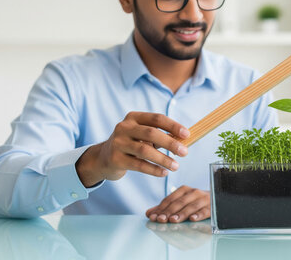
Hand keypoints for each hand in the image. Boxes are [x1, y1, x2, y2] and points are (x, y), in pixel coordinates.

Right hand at [75, 112, 189, 186]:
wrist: (103, 159)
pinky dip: (153, 169)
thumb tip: (184, 140)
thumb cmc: (131, 145)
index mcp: (133, 117)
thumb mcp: (143, 136)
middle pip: (152, 133)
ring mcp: (117, 143)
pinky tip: (163, 172)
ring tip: (175, 166)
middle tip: (184, 152)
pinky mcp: (115, 159)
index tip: (187, 134)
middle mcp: (124, 127)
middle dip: (170, 143)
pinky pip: (138, 165)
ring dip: (163, 159)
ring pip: (145, 150)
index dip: (173, 126)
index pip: (156, 118)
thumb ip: (160, 136)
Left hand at [146, 186, 210, 222]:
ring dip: (182, 213)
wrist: (218, 199)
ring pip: (191, 206)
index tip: (153, 216)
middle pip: (179, 202)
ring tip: (173, 220)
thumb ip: (165, 208)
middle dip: (169, 211)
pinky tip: (193, 219)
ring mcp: (204, 199)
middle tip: (161, 219)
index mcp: (184, 190)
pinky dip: (199, 214)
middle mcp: (194, 192)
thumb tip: (149, 213)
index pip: (170, 199)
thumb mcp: (180, 202)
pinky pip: (205, 210)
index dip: (161, 208)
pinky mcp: (212, 206)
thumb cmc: (195, 202)